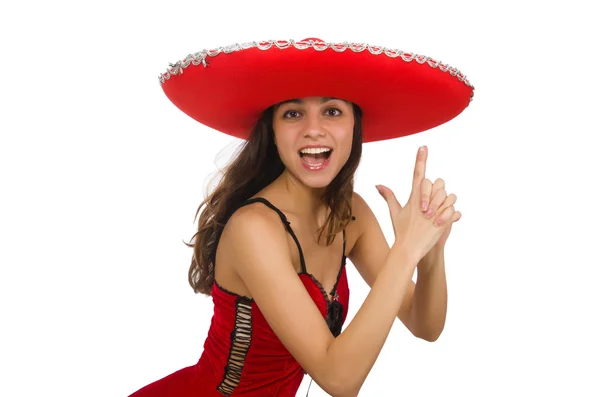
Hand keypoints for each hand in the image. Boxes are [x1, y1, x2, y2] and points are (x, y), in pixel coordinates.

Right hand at [376, 146, 460, 261]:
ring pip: (448, 195)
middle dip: (437, 191)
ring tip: (436, 215)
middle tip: (430, 207)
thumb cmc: (401, 230)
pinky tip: (443, 222)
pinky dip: (451, 214)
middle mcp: (424, 201)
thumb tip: (378, 185)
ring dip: (445, 203)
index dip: (420, 159)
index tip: (424, 147)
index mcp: (413, 197)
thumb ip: (388, 196)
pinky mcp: (443, 220)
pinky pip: (453, 209)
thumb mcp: (395, 212)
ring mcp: (434, 211)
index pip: (417, 174)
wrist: (409, 249)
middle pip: (437, 183)